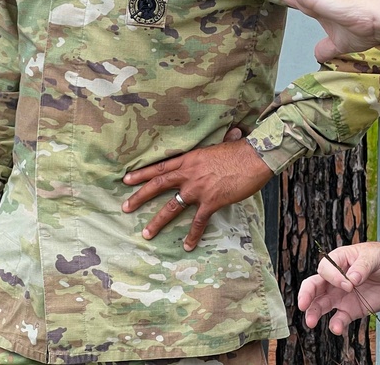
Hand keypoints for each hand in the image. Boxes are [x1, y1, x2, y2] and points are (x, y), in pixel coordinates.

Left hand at [122, 138, 272, 250]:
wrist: (254, 157)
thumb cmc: (241, 150)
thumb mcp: (223, 144)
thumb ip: (222, 142)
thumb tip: (233, 133)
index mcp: (189, 159)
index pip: (160, 167)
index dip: (142, 173)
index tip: (126, 179)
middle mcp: (189, 174)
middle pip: (157, 185)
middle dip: (139, 197)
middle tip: (125, 207)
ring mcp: (198, 189)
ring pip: (171, 207)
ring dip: (157, 221)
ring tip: (146, 233)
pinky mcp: (210, 202)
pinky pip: (198, 222)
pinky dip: (192, 235)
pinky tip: (187, 245)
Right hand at [298, 242, 379, 334]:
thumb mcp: (375, 256)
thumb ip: (362, 267)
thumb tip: (351, 280)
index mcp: (339, 260)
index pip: (325, 269)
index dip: (333, 277)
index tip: (348, 284)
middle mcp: (336, 278)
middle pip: (314, 286)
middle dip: (307, 294)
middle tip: (303, 304)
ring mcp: (342, 295)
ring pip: (321, 304)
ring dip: (314, 312)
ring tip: (311, 322)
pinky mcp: (352, 310)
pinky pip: (339, 318)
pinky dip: (336, 324)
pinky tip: (336, 328)